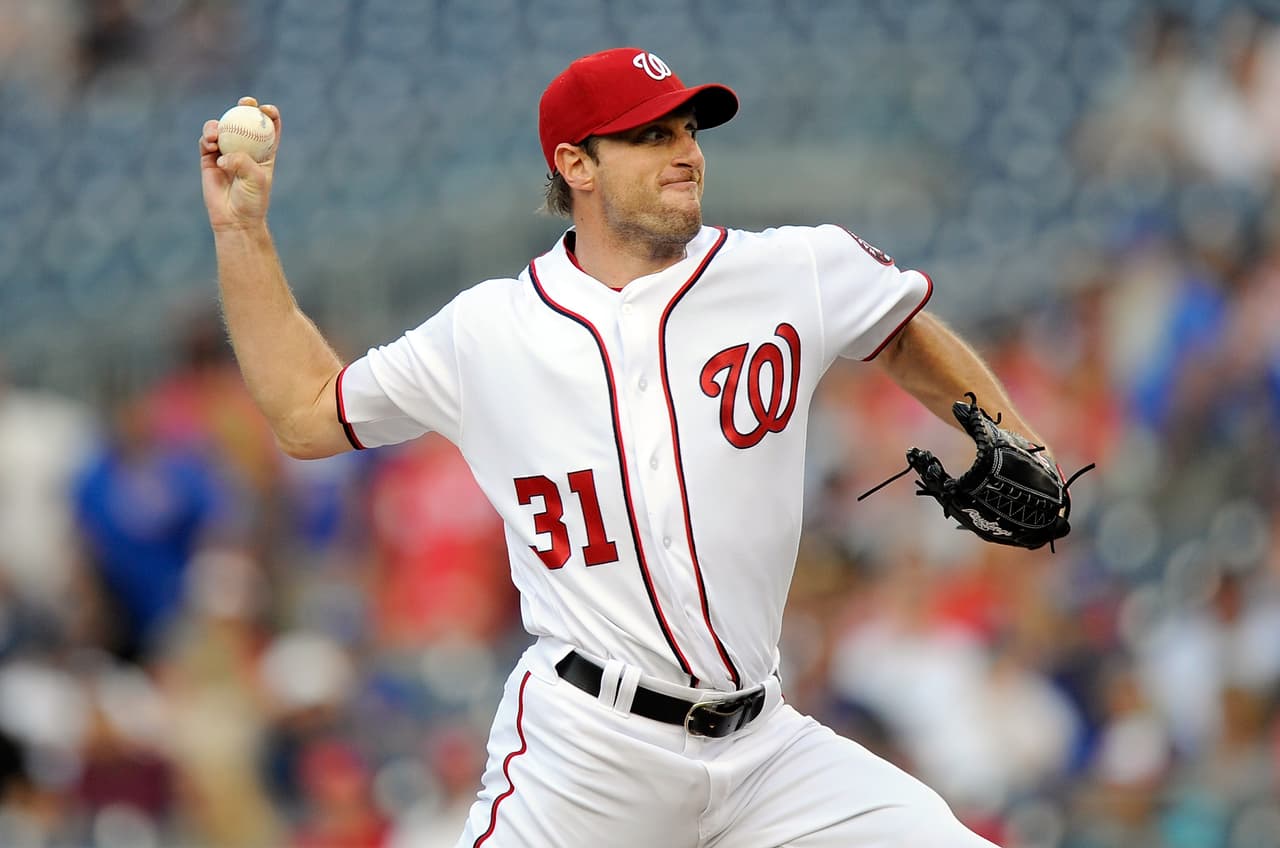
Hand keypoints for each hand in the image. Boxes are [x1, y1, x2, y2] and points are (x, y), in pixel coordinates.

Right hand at [200, 97, 280, 231]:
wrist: (234, 218)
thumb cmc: (252, 200)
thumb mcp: (256, 179)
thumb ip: (243, 162)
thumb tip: (224, 156)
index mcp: (264, 152)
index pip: (269, 127)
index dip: (269, 114)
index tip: (266, 109)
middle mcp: (245, 149)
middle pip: (245, 121)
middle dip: (245, 106)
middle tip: (245, 102)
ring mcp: (226, 152)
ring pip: (222, 128)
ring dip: (219, 124)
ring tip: (217, 134)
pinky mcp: (209, 159)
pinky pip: (206, 142)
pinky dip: (207, 138)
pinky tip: (210, 143)